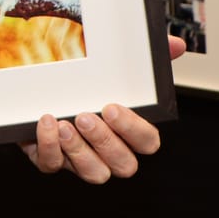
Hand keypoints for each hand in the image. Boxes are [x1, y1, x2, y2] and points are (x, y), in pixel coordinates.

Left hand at [19, 34, 184, 183]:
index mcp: (129, 131)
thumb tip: (176, 45)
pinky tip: (47, 123)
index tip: (111, 107)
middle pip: (124, 164)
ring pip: (94, 172)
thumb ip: (146, 60)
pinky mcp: (52, 159)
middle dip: (105, 142)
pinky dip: (48, 146)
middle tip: (84, 117)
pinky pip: (52, 164)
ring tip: (64, 123)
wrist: (42, 87)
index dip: (133, 130)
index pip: (147, 142)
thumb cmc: (86, 83)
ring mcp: (81, 159)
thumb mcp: (116, 67)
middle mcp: (109, 150)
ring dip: (78, 150)